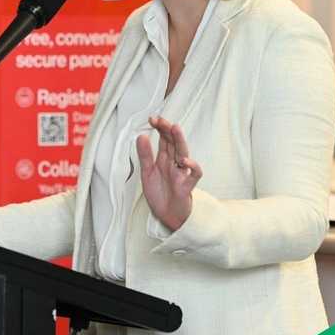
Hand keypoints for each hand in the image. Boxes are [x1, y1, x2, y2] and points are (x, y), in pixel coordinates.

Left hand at [136, 116, 203, 230]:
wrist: (166, 215)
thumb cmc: (160, 192)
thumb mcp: (147, 172)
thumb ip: (145, 155)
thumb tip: (141, 136)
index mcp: (165, 159)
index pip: (164, 140)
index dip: (160, 128)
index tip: (152, 119)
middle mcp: (174, 163)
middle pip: (173, 143)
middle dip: (168, 130)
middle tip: (160, 120)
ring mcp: (182, 173)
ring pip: (184, 153)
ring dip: (180, 141)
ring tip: (175, 129)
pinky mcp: (187, 185)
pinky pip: (194, 174)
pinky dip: (192, 166)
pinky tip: (185, 160)